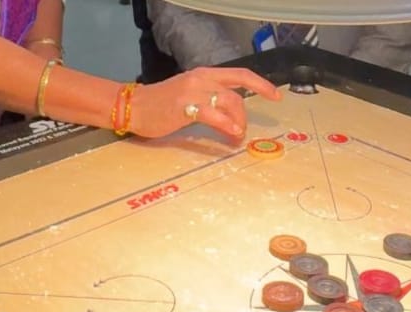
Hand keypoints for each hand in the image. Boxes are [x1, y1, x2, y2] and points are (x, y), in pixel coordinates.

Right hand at [128, 67, 280, 139]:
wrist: (134, 107)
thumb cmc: (161, 106)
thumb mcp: (190, 97)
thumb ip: (210, 102)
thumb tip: (230, 118)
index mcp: (204, 74)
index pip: (239, 74)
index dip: (261, 84)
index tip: (276, 96)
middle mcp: (201, 78)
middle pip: (237, 93)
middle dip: (246, 115)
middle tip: (243, 133)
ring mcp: (193, 91)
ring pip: (229, 103)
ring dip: (238, 122)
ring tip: (237, 138)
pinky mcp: (185, 107)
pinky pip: (213, 115)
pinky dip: (227, 125)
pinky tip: (232, 134)